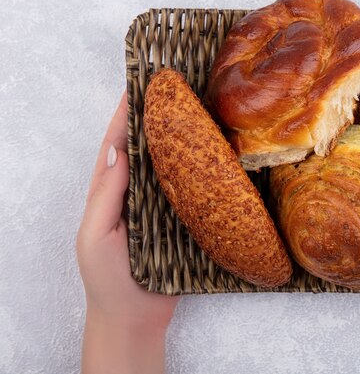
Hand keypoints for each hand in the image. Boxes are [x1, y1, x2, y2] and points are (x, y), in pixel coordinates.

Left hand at [77, 91, 178, 373]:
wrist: (135, 318)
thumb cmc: (107, 278)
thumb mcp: (96, 235)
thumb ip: (107, 195)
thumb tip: (119, 150)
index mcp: (111, 192)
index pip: (118, 145)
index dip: (126, 115)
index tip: (140, 85)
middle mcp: (138, 193)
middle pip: (149, 149)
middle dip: (159, 120)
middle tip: (177, 89)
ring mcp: (162, 206)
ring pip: (174, 167)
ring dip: (184, 141)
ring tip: (199, 111)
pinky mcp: (184, 221)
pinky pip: (194, 192)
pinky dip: (203, 173)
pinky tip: (217, 156)